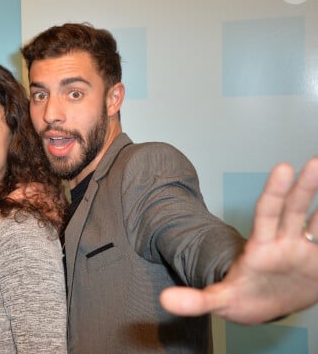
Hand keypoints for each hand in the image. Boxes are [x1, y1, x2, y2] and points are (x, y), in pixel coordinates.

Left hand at [160, 157, 317, 323]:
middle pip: (294, 209)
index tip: (283, 167)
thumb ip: (196, 300)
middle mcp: (284, 242)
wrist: (263, 307)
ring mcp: (304, 251)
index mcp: (261, 247)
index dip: (275, 191)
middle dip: (305, 187)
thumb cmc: (243, 297)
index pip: (267, 213)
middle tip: (315, 163)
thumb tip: (166, 301)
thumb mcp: (220, 299)